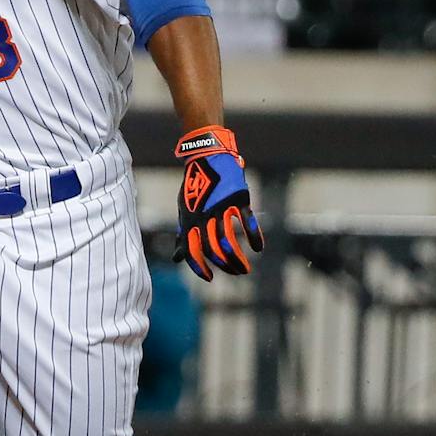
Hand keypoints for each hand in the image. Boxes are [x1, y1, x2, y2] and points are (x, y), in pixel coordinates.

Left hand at [175, 124, 264, 281]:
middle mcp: (204, 216)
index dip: (200, 268)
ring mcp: (222, 208)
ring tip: (245, 269)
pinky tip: (259, 248)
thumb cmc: (195, 186)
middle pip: (212, 250)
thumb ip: (183, 234)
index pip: (192, 251)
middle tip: (235, 273)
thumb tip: (177, 258)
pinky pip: (248, 222)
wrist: (208, 156)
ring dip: (237, 259)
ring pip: (228, 241)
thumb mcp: (184, 209)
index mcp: (190, 220)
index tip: (209, 279)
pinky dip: (255, 237)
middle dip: (224, 266)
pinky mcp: (238, 198)